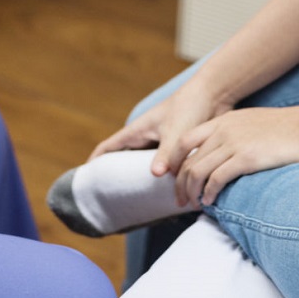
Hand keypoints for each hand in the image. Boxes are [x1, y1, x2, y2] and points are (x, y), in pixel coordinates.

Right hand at [90, 73, 233, 194]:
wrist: (212, 94)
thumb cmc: (189, 107)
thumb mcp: (176, 132)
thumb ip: (165, 153)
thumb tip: (154, 174)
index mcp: (137, 131)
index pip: (108, 147)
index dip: (95, 162)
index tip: (85, 180)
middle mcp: (145, 137)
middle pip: (123, 159)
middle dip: (117, 177)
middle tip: (113, 201)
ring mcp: (159, 141)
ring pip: (143, 164)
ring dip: (141, 179)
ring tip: (138, 203)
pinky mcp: (175, 146)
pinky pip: (162, 165)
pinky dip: (160, 178)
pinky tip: (166, 192)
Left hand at [175, 105, 298, 206]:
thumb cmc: (287, 129)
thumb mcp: (252, 123)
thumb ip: (235, 134)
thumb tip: (227, 155)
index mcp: (223, 121)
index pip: (185, 140)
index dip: (175, 161)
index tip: (175, 178)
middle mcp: (223, 130)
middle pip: (188, 159)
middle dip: (180, 183)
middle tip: (180, 199)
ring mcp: (233, 143)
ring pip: (197, 170)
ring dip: (192, 191)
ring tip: (193, 205)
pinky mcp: (246, 158)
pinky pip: (217, 178)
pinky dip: (209, 193)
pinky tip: (210, 202)